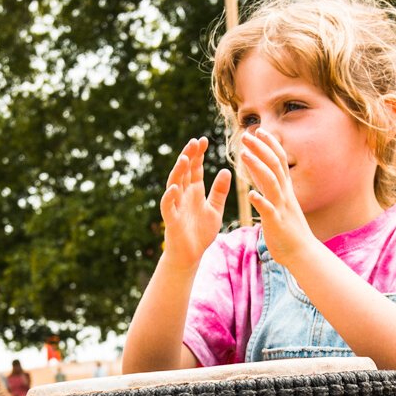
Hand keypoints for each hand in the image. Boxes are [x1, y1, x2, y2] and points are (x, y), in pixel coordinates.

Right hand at [160, 136, 230, 266]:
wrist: (191, 255)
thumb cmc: (201, 233)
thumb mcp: (215, 209)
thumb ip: (220, 191)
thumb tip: (227, 170)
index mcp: (195, 191)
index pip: (195, 168)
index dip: (198, 154)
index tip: (203, 140)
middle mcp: (184, 195)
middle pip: (184, 171)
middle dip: (189, 156)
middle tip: (195, 142)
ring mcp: (176, 206)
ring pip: (174, 184)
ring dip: (178, 171)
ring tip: (185, 158)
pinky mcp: (171, 219)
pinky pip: (168, 206)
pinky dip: (170, 196)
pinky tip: (175, 187)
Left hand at [237, 127, 315, 262]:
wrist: (302, 252)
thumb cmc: (288, 228)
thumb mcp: (279, 200)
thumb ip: (268, 183)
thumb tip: (257, 165)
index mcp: (285, 189)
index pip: (278, 160)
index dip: (269, 144)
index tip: (257, 130)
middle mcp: (285, 194)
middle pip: (274, 166)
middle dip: (261, 149)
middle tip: (246, 135)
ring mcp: (282, 208)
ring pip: (271, 183)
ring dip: (258, 167)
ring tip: (244, 155)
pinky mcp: (277, 224)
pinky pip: (269, 211)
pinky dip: (261, 202)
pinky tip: (251, 195)